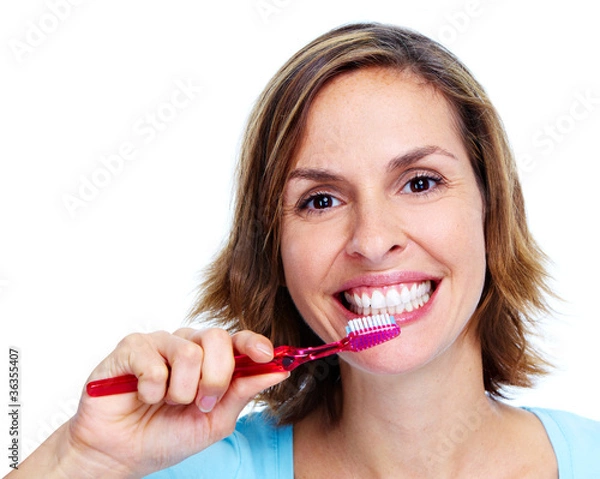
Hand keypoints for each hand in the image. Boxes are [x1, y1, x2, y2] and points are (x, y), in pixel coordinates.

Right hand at [14, 328, 288, 477]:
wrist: (121, 454)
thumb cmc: (166, 436)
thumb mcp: (214, 421)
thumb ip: (243, 393)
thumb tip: (280, 370)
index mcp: (210, 360)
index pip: (237, 340)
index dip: (253, 343)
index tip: (267, 355)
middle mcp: (187, 345)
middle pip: (217, 339)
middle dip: (215, 378)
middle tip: (201, 403)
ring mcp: (159, 343)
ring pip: (188, 351)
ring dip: (181, 390)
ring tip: (166, 403)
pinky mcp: (131, 347)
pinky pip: (154, 361)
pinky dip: (153, 389)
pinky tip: (143, 396)